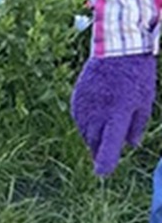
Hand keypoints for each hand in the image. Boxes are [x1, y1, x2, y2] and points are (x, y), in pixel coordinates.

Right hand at [70, 54, 155, 175]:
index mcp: (118, 115)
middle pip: (95, 143)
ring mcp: (84, 108)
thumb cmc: (136, 76)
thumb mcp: (145, 101)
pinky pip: (80, 120)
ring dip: (94, 136)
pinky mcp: (76, 101)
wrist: (115, 50)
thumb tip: (130, 145)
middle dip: (101, 149)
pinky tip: (97, 113)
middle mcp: (97, 114)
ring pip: (86, 133)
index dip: (105, 162)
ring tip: (105, 125)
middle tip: (107, 150)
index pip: (108, 146)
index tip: (102, 172)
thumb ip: (136, 126)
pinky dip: (87, 123)